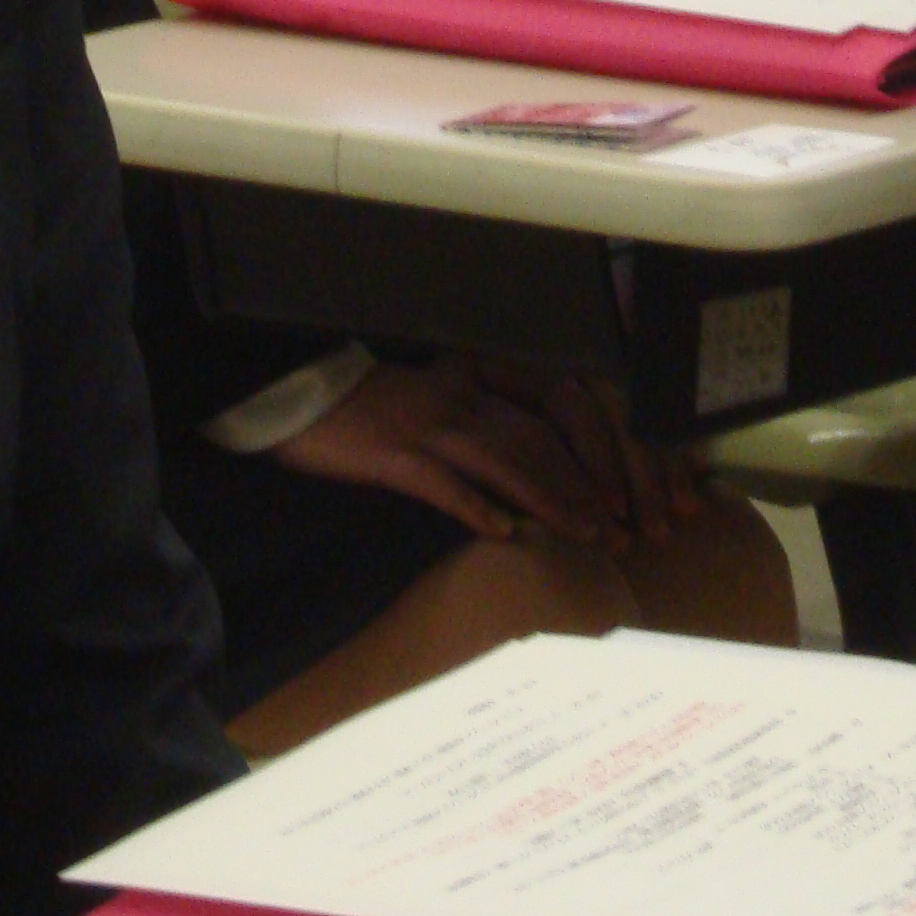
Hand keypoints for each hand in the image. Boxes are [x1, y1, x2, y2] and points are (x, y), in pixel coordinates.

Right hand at [273, 357, 664, 546]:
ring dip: (549, 500)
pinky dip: (478, 508)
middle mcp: (458, 400)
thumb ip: (477, 415)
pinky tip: (504, 533)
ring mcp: (428, 428)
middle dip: (581, 488)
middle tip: (615, 531)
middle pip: (537, 444)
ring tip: (582, 534)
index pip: (548, 415)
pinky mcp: (395, 457)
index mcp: (471, 382)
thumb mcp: (430, 395)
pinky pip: (445, 484)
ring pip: (505, 463)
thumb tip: (526, 458)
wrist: (300, 397)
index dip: (586, 457)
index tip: (614, 498)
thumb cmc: (365, 404)